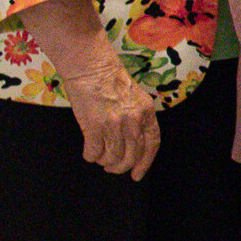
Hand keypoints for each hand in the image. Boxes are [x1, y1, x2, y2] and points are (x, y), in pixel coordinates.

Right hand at [61, 55, 159, 179]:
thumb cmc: (109, 79)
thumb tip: (130, 144)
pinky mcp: (94, 126)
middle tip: (112, 168)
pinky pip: (94, 151)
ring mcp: (114, 124)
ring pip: (112, 157)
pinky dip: (91, 155)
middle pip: (132, 155)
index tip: (137, 174)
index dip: (145, 163)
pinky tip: (89, 151)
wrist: (90, 65)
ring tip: (100, 157)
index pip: (152, 144)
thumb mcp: (134, 97)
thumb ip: (136, 119)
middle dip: (121, 166)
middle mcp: (133, 120)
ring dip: (105, 161)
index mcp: (146, 112)